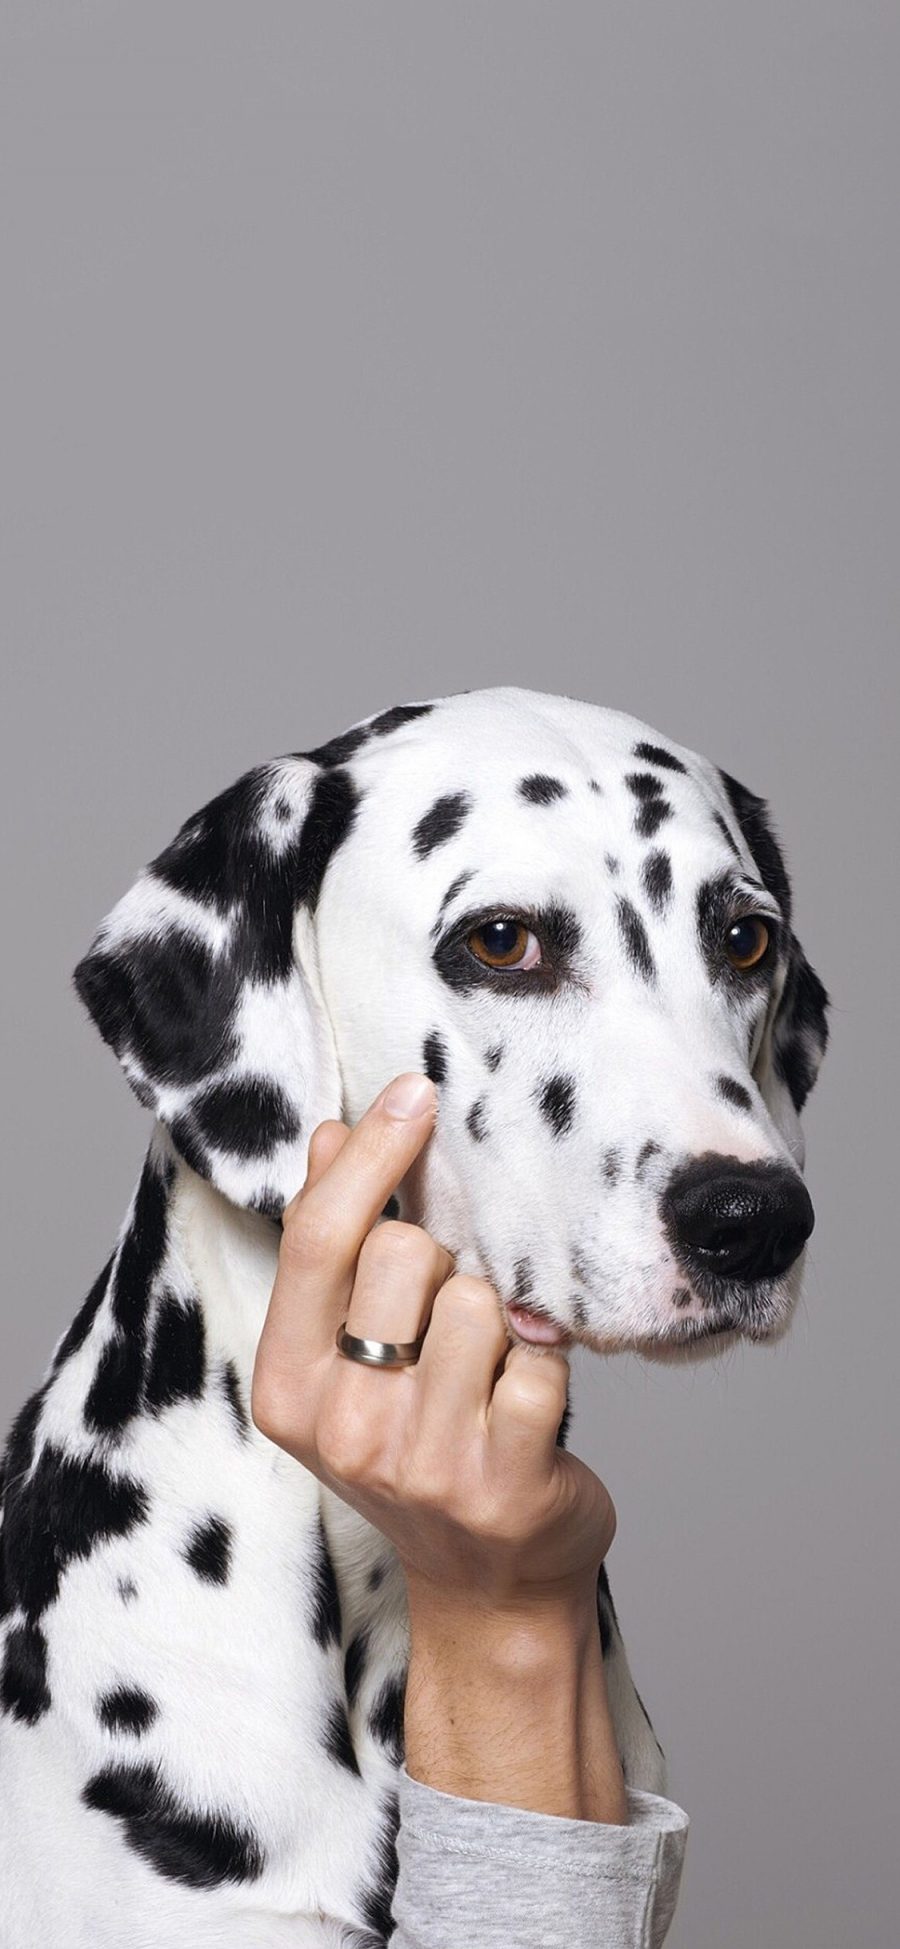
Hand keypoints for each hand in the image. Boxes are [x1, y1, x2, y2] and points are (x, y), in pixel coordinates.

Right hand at [251, 1072, 617, 1620]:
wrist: (491, 1581)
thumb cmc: (421, 1443)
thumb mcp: (353, 1357)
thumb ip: (338, 1250)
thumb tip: (325, 1136)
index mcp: (287, 1385)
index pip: (317, 1239)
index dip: (370, 1153)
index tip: (417, 1091)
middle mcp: (342, 1425)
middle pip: (405, 1256)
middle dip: (447, 1262)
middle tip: (452, 1317)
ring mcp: (422, 1459)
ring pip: (482, 1301)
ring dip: (502, 1319)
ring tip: (489, 1372)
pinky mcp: (504, 1479)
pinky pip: (542, 1360)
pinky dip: (548, 1366)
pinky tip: (530, 1406)